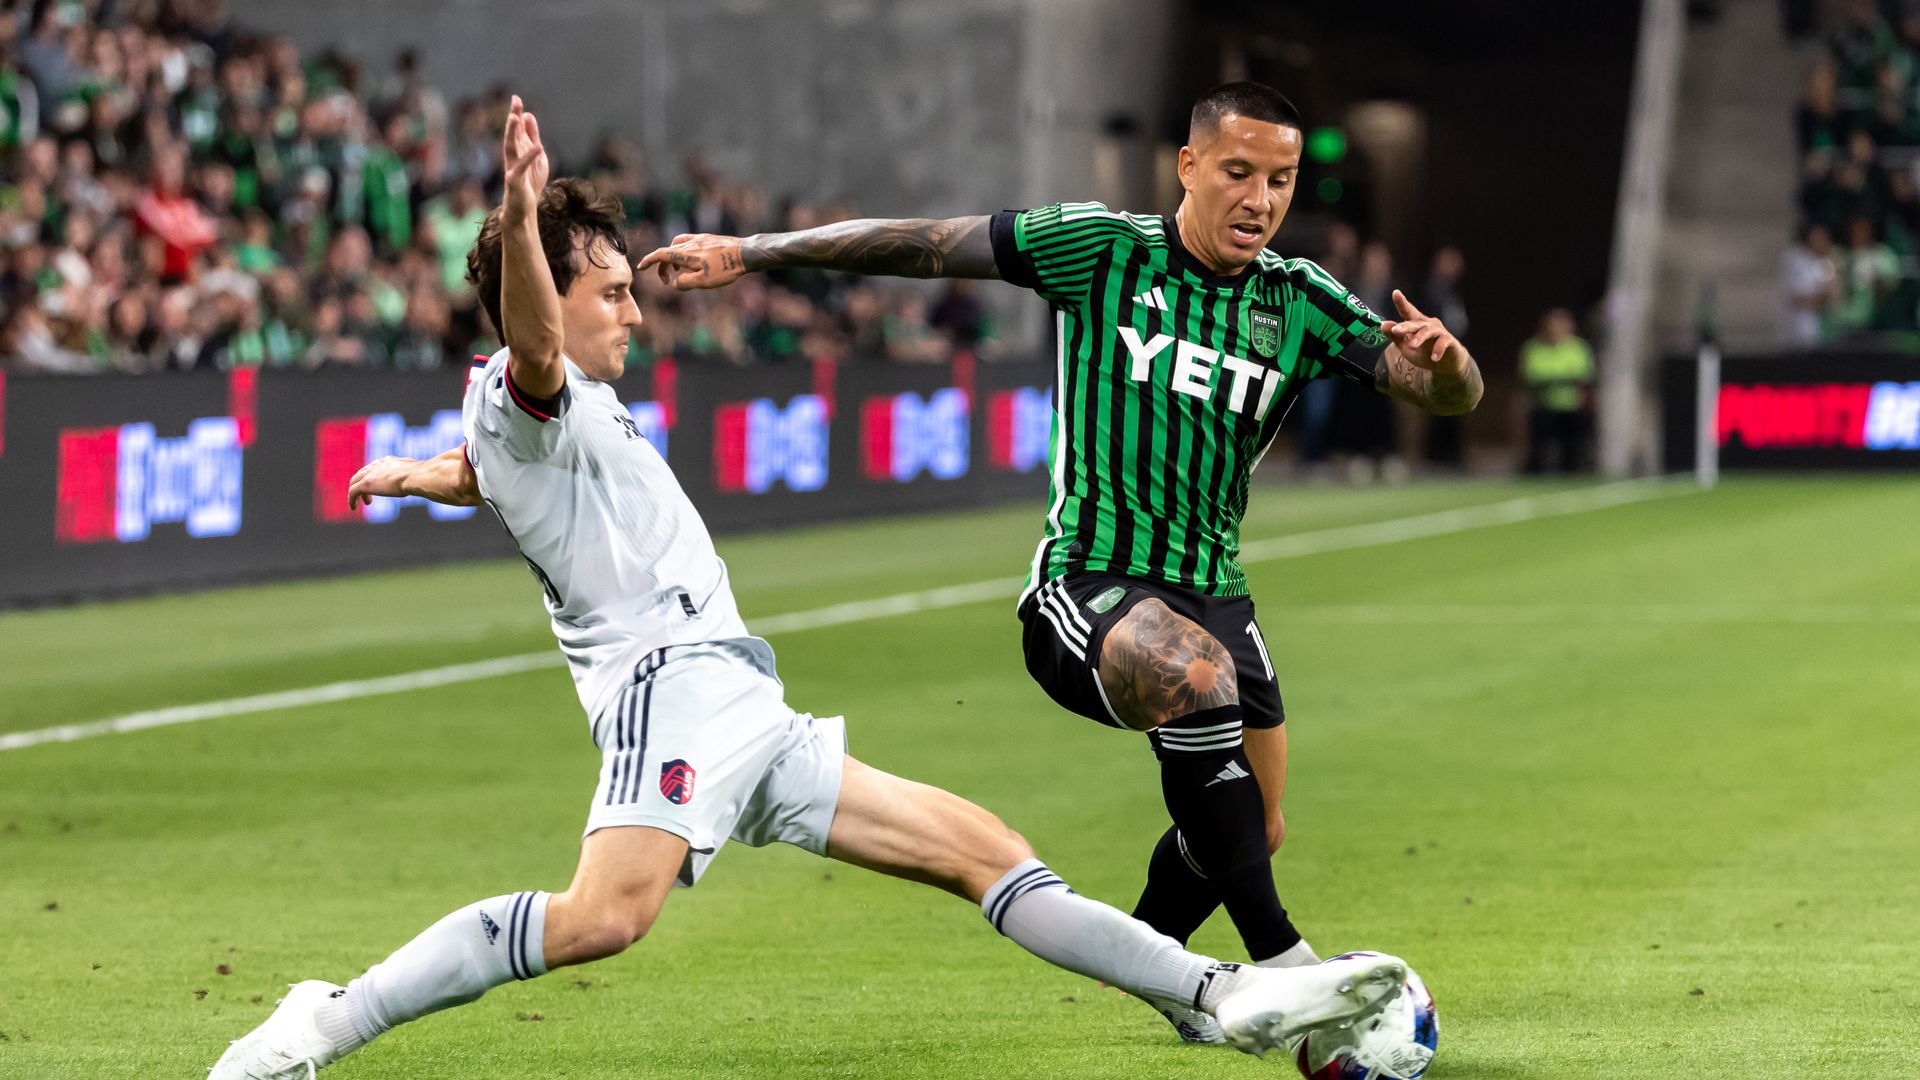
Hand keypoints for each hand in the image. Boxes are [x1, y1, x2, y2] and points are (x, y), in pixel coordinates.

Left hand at [347, 456, 420, 509]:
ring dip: (357, 493)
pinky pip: (352, 492)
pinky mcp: (365, 484)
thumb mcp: (418, 473)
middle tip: (367, 495)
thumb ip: (416, 475)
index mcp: (389, 461)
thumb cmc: (421, 476)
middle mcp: (377, 464)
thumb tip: (427, 479)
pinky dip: (351, 499)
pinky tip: (353, 507)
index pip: (375, 467)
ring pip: (354, 482)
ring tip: (364, 503)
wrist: (416, 477)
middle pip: (362, 473)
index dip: (373, 477)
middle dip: (362, 484)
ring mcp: (370, 474)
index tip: (378, 486)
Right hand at [501, 95, 548, 220]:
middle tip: (515, 100)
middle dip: (513, 117)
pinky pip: (521, 167)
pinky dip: (529, 157)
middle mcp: (512, 157)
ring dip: (512, 132)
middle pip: (512, 134)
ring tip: (514, 117)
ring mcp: (511, 168)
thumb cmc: (529, 183)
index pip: (517, 129)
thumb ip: (532, 137)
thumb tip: (528, 115)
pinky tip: (538, 147)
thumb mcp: (536, 157)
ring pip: (510, 147)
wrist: (523, 210)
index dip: (517, 114)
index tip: (516, 98)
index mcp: (518, 150)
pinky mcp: (514, 181)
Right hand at [637, 233, 748, 289]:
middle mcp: (689, 244)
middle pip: (667, 252)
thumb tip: (676, 283)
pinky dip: (683, 251)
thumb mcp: (703, 281)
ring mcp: (699, 239)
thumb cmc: (725, 269)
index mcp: (685, 254)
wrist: (745, 253)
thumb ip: (685, 283)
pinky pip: (688, 242)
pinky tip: (693, 260)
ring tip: (679, 271)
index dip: (648, 261)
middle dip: (662, 266)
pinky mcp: (708, 238)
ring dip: (672, 258)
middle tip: (666, 281)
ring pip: (677, 246)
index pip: (660, 255)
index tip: (640, 267)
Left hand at [1378, 289, 1466, 375]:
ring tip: (1412, 345)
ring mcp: (1439, 331)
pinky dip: (1438, 349)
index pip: (1407, 312)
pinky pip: (1443, 342)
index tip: (1395, 293)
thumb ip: (1395, 336)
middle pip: (1415, 323)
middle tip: (1396, 330)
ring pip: (1428, 331)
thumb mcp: (1406, 346)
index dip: (1402, 302)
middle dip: (1405, 326)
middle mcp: (1427, 324)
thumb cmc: (1424, 352)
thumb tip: (1382, 325)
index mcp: (1416, 324)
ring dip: (1419, 337)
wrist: (1446, 364)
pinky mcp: (1449, 340)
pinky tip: (1434, 358)